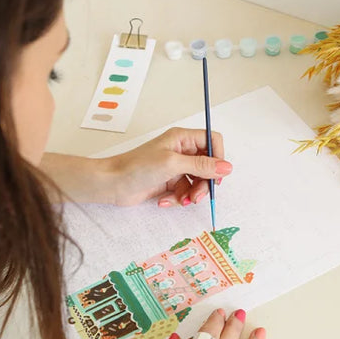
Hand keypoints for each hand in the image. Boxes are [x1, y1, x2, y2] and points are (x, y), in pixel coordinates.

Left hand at [106, 127, 232, 206]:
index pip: (213, 141)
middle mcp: (181, 151)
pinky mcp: (169, 182)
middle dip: (204, 183)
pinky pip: (185, 191)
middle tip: (197, 196)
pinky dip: (178, 198)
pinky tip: (165, 200)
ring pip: (198, 181)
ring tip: (180, 200)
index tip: (216, 176)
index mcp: (183, 138)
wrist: (113, 184)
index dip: (218, 158)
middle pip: (208, 165)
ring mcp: (175, 167)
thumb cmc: (136, 167)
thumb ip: (202, 165)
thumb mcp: (173, 164)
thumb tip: (226, 167)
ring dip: (192, 194)